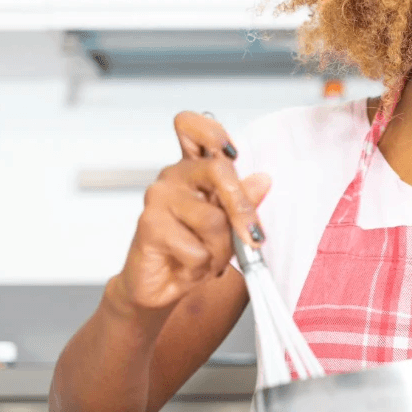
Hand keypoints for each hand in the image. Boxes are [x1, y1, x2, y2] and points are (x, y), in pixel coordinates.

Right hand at [112, 112, 270, 317]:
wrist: (164, 286)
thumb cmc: (196, 250)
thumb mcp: (229, 226)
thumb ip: (243, 201)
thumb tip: (262, 180)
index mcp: (194, 168)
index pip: (192, 126)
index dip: (212, 131)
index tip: (233, 153)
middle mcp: (174, 176)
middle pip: (218, 170)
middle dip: (243, 208)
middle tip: (254, 237)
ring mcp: (158, 198)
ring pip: (212, 218)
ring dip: (220, 249)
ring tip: (208, 257)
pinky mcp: (149, 225)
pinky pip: (196, 247)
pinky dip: (202, 264)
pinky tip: (189, 265)